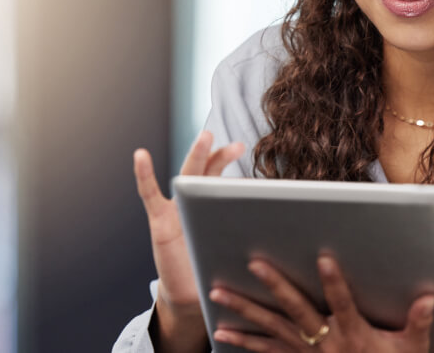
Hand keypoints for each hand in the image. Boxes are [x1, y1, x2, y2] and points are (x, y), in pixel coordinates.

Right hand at [134, 131, 244, 352]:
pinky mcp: (160, 222)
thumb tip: (292, 228)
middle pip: (210, 172)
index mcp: (217, 207)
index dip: (237, 168)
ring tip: (206, 137)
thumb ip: (255, 233)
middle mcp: (198, 202)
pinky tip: (141, 155)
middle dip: (221, 156)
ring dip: (197, 155)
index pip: (227, 180)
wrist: (192, 295)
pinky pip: (150, 194)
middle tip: (237, 145)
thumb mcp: (240, 248)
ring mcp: (177, 209)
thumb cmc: (219, 268)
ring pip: (187, 177)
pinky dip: (144, 174)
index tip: (249, 152)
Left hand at [209, 255, 433, 352]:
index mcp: (354, 335)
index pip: (343, 304)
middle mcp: (326, 343)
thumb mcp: (412, 350)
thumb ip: (418, 322)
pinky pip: (266, 352)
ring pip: (271, 328)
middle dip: (275, 286)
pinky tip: (222, 332)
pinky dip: (244, 342)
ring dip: (244, 310)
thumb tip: (429, 296)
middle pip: (296, 311)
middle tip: (255, 263)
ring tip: (218, 293)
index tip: (325, 258)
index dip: (335, 282)